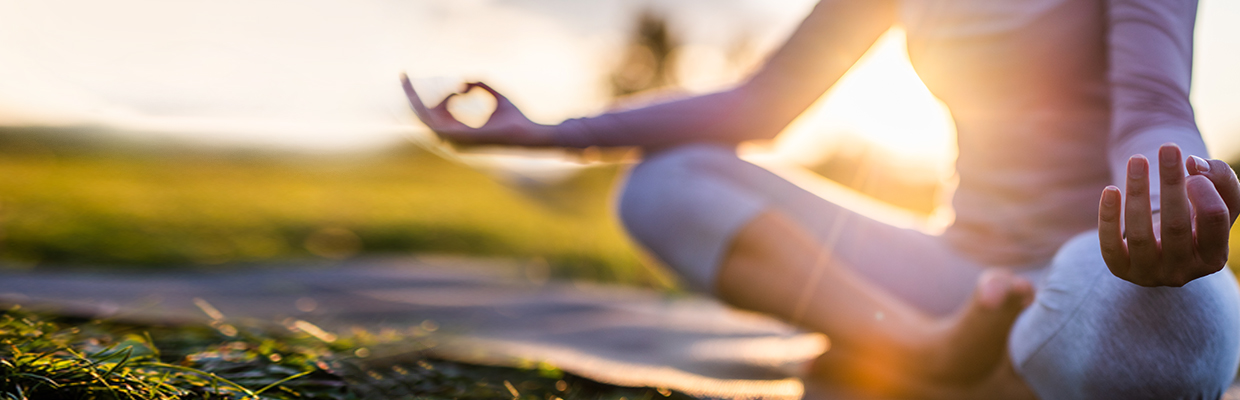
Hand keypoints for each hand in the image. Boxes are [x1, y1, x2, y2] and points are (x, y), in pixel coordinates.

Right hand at [400, 74, 554, 146]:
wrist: (528, 131)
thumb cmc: (515, 116)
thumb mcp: (494, 93)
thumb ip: (478, 83)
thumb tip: (461, 81)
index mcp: (458, 131)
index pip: (434, 114)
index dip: (434, 96)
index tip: (447, 83)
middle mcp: (452, 137)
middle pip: (422, 115)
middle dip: (410, 95)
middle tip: (401, 74)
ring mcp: (454, 139)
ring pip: (425, 116)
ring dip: (422, 96)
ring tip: (434, 83)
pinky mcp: (459, 136)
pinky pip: (436, 119)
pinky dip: (441, 99)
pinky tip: (456, 90)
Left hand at [1099, 143, 1239, 286]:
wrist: (1165, 248)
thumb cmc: (1196, 219)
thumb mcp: (1219, 199)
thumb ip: (1220, 177)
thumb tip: (1193, 163)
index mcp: (1213, 257)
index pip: (1214, 219)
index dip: (1204, 189)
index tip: (1192, 168)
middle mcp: (1183, 272)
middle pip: (1176, 225)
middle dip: (1170, 183)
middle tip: (1167, 148)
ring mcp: (1150, 274)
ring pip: (1140, 234)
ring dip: (1137, 193)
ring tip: (1137, 160)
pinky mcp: (1122, 270)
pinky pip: (1110, 246)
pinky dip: (1108, 217)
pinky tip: (1110, 190)